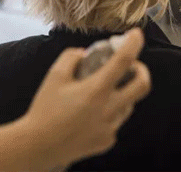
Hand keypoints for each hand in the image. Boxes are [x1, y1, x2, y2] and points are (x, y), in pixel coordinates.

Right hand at [21, 28, 150, 166]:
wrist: (37, 147)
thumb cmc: (45, 110)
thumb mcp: (54, 76)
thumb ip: (71, 57)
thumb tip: (85, 53)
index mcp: (97, 90)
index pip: (124, 60)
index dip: (133, 43)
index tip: (136, 33)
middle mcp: (109, 109)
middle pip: (143, 85)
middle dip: (141, 70)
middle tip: (131, 66)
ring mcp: (111, 127)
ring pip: (130, 104)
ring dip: (124, 92)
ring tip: (105, 90)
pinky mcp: (107, 140)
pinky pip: (116, 121)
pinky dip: (111, 112)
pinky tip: (93, 113)